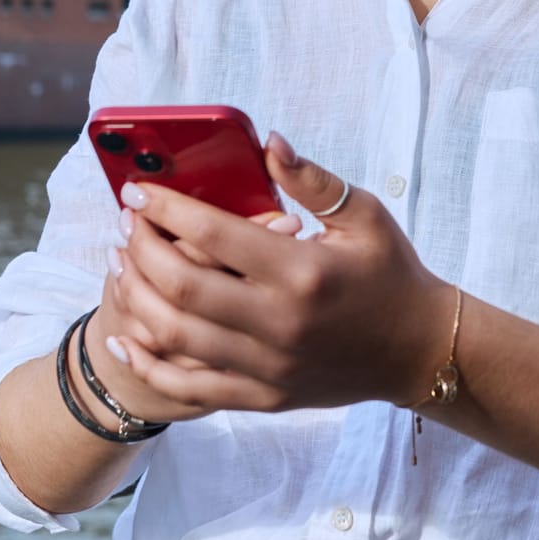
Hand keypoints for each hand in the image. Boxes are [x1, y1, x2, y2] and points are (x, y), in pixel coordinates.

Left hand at [101, 132, 453, 415]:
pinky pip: (191, 387)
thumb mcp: (363, 214)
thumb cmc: (391, 272)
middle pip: (182, 285)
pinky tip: (126, 335)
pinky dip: (150, 364)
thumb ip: (312, 179)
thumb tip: (268, 142)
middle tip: (126, 225)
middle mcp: (281, 322)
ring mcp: (270, 366)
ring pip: (176, 336)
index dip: (166, 209)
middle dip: (141, 249)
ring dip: (135, 298)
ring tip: (119, 265)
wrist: (419, 349)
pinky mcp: (266, 397)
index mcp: (303, 270)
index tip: (138, 191)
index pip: (214, 234)